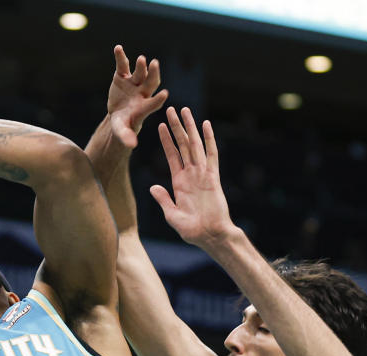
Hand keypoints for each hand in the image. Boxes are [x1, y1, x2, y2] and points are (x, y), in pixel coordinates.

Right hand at [106, 45, 168, 148]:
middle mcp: (142, 93)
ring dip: (141, 66)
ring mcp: (133, 83)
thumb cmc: (123, 125)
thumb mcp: (123, 132)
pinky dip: (120, 57)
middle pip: (151, 83)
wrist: (119, 114)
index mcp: (144, 108)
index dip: (158, 100)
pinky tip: (118, 48)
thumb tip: (131, 145)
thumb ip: (126, 136)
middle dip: (153, 74)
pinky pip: (122, 65)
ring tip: (141, 59)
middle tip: (155, 64)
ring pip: (140, 73)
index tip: (165, 95)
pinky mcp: (122, 77)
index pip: (153, 103)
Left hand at [150, 107, 234, 246]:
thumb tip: (153, 187)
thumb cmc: (192, 230)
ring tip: (184, 110)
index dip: (166, 140)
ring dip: (189, 127)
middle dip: (176, 127)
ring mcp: (202, 174)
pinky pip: (211, 155)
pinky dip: (209, 139)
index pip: (172, 155)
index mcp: (179, 182)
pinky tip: (205, 125)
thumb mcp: (172, 214)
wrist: (210, 236)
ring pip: (195, 145)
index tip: (160, 126)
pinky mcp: (213, 177)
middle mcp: (191, 174)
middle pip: (183, 145)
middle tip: (170, 109)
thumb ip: (163, 199)